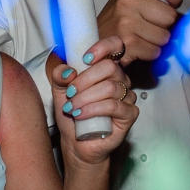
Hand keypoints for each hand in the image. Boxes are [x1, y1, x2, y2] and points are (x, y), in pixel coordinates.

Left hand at [48, 35, 137, 164]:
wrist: (76, 143)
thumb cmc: (73, 115)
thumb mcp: (60, 92)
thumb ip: (60, 77)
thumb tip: (68, 71)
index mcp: (107, 69)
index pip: (116, 46)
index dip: (103, 47)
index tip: (85, 58)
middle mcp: (121, 80)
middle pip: (109, 67)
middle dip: (85, 80)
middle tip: (70, 94)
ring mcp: (127, 97)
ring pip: (110, 88)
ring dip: (86, 98)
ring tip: (72, 108)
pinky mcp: (129, 115)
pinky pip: (114, 106)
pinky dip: (94, 109)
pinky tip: (81, 115)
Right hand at [97, 0, 186, 64]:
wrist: (94, 43)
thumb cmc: (118, 19)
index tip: (173, 4)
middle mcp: (127, 1)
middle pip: (169, 15)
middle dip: (166, 25)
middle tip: (153, 26)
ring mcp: (125, 23)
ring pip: (164, 36)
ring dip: (158, 41)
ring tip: (144, 38)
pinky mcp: (127, 44)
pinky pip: (155, 51)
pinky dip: (151, 53)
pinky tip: (140, 48)